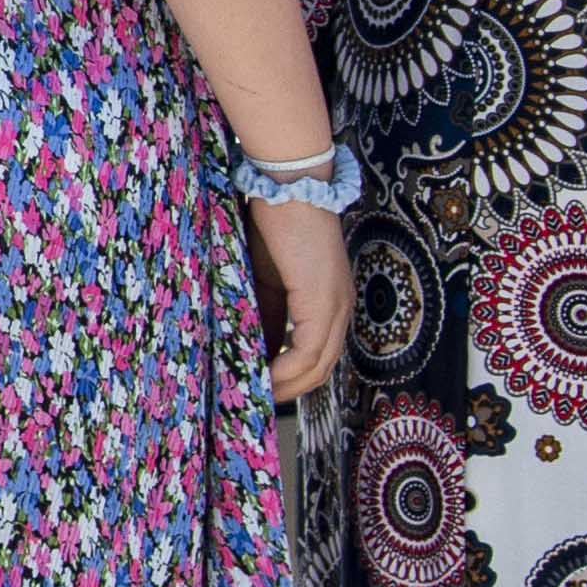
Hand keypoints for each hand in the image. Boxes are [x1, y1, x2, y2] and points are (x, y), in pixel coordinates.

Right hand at [239, 192, 351, 407]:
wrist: (288, 186)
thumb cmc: (274, 220)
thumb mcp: (264, 275)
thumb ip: (262, 308)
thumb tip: (245, 342)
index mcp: (329, 301)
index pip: (315, 354)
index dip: (289, 377)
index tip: (257, 387)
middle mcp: (341, 308)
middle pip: (321, 369)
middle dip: (288, 390)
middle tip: (254, 401)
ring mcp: (336, 307)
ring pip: (318, 367)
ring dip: (286, 386)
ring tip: (253, 394)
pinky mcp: (323, 302)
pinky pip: (307, 352)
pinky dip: (283, 370)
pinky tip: (260, 376)